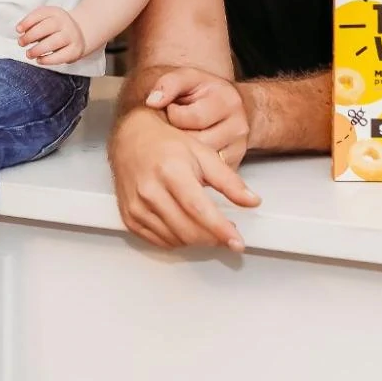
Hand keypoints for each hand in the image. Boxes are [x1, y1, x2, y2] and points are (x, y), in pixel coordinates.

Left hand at [16, 6, 87, 65]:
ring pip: (54, 42)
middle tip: (21, 43)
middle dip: (30, 36)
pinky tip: (39, 60)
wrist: (80, 33)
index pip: (41, 14)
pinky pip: (60, 56)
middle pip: (47, 27)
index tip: (18, 30)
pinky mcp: (75, 50)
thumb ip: (32, 25)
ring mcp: (72, 36)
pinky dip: (47, 60)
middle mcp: (65, 22)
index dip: (27, 21)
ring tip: (29, 54)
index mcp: (56, 12)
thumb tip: (22, 34)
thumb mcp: (45, 21)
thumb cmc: (55, 28)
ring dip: (38, 49)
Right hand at [108, 107, 259, 253]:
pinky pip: (160, 241)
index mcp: (171, 171)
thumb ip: (229, 181)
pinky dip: (178, 239)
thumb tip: (252, 201)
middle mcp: (150, 190)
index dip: (220, 229)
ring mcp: (137, 206)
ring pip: (175, 239)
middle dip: (213, 238)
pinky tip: (186, 225)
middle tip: (227, 232)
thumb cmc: (167, 144)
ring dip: (197, 239)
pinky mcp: (129, 218)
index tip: (236, 242)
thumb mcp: (204, 154)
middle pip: (187, 230)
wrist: (132, 138)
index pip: (198, 209)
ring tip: (207, 225)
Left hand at [145, 67, 249, 165]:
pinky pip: (205, 173)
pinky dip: (192, 164)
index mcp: (228, 101)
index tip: (172, 108)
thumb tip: (152, 101)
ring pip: (200, 161)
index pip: (194, 117)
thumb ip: (169, 84)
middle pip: (197, 142)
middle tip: (172, 126)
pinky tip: (186, 151)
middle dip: (178, 135)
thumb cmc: (204, 92)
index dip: (174, 114)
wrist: (229, 107)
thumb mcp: (188, 78)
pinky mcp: (233, 165)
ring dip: (183, 151)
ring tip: (178, 137)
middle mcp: (238, 127)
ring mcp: (238, 149)